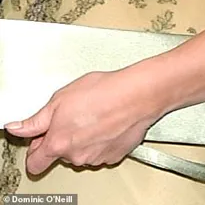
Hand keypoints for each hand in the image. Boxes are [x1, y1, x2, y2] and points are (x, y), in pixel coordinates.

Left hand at [6, 66, 158, 173]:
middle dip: (62, 138)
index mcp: (58, 143)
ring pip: (81, 152)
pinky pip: (100, 151)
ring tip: (93, 115)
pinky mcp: (113, 156)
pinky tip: (106, 122)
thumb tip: (17, 128)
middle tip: (73, 115)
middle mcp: (75, 156)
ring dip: (82, 138)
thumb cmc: (103, 92)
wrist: (136, 95)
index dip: (35, 150)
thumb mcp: (60, 99)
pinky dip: (100, 140)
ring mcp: (95, 159)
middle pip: (60, 154)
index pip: (35, 163)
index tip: (39, 140)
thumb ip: (35, 120)